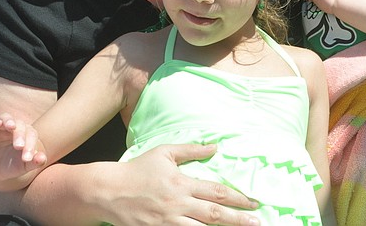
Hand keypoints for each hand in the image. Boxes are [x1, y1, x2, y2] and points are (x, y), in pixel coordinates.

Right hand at [0, 113, 46, 186]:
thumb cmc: (10, 167)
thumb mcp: (21, 167)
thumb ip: (33, 162)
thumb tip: (43, 158)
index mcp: (26, 134)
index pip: (31, 135)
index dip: (31, 145)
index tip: (27, 159)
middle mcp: (13, 128)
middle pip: (20, 125)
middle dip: (20, 135)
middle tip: (19, 147)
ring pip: (6, 118)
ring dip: (9, 121)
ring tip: (12, 127)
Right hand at [99, 143, 260, 225]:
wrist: (108, 191)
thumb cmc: (138, 170)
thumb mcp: (164, 153)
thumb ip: (191, 150)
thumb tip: (215, 147)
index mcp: (182, 183)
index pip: (217, 192)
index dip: (238, 198)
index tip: (254, 202)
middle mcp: (177, 204)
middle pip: (214, 215)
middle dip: (238, 219)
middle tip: (257, 223)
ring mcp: (167, 222)